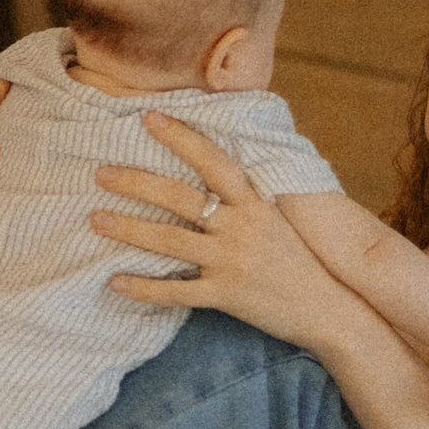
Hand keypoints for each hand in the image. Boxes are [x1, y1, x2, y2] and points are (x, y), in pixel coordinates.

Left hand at [89, 111, 358, 348]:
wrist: (333, 310)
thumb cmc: (306, 260)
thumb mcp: (283, 217)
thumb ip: (253, 193)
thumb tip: (227, 164)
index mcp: (255, 202)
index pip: (213, 161)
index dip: (181, 138)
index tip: (148, 118)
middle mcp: (241, 227)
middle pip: (179, 198)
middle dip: (137, 183)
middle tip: (100, 173)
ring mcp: (232, 262)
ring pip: (170, 241)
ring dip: (129, 229)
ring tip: (95, 218)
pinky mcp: (226, 297)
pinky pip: (176, 292)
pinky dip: (144, 289)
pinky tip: (114, 283)